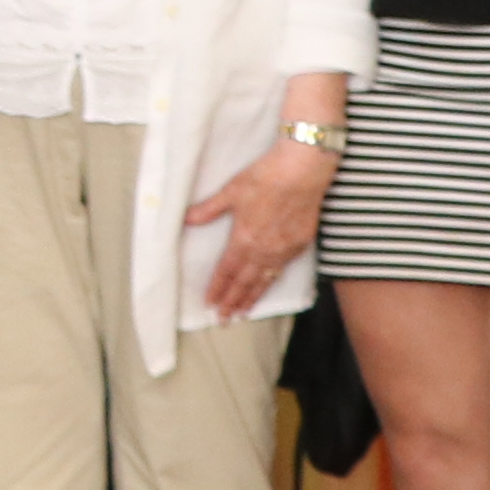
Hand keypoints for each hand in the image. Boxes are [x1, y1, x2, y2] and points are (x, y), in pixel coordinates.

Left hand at [188, 138, 334, 320]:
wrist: (303, 171)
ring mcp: (284, 249)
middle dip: (233, 301)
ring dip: (253, 297)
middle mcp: (263, 249)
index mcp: (243, 238)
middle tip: (224, 319)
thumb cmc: (266, 177)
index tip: (210, 303)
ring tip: (244, 312)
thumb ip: (208, 209)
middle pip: (245, 282)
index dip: (218, 288)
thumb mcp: (231, 191)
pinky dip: (273, 282)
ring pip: (265, 280)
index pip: (226, 271)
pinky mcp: (301, 244)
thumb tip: (186, 219)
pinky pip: (283, 269)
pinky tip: (268, 286)